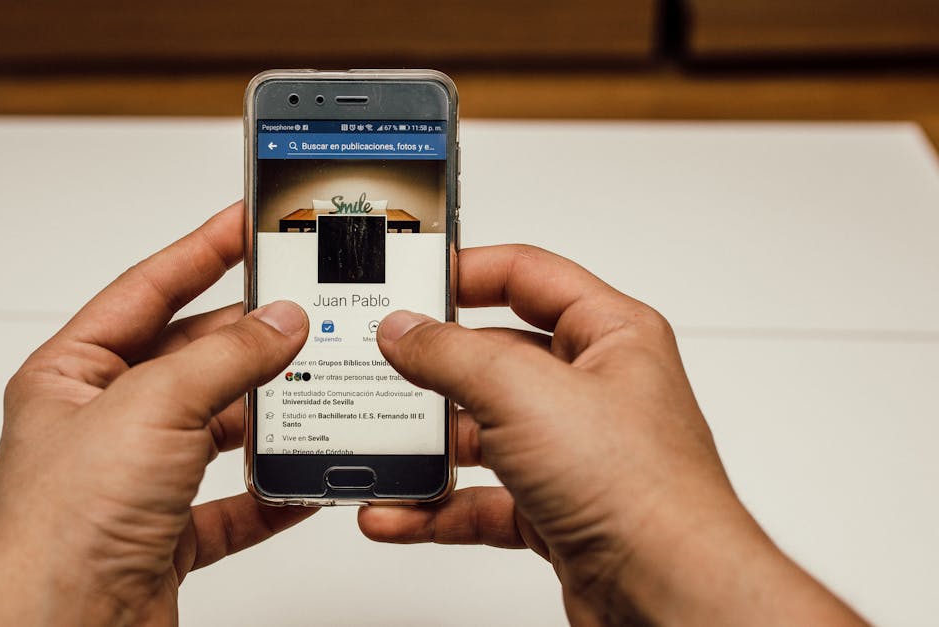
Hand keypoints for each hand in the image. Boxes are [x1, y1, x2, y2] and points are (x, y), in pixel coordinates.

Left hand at [0, 202, 313, 625]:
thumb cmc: (62, 527)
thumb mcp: (152, 408)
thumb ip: (225, 359)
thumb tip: (279, 323)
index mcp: (71, 376)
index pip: (146, 290)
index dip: (200, 251)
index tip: (245, 224)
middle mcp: (101, 425)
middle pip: (189, 360)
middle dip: (247, 339)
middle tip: (302, 310)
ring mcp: (134, 481)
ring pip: (214, 431)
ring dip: (264, 414)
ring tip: (314, 385)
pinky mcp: (164, 535)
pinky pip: (230, 503)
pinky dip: (270, 491)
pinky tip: (302, 477)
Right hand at [359, 245, 865, 625]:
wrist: (668, 597)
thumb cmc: (641, 490)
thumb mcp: (523, 394)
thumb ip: (452, 354)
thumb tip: (404, 331)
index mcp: (610, 336)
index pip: (529, 276)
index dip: (469, 271)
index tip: (413, 281)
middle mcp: (594, 390)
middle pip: (496, 359)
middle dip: (435, 369)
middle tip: (383, 365)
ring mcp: (574, 454)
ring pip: (484, 436)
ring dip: (428, 447)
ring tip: (379, 445)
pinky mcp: (556, 512)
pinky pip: (481, 499)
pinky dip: (436, 507)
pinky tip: (397, 510)